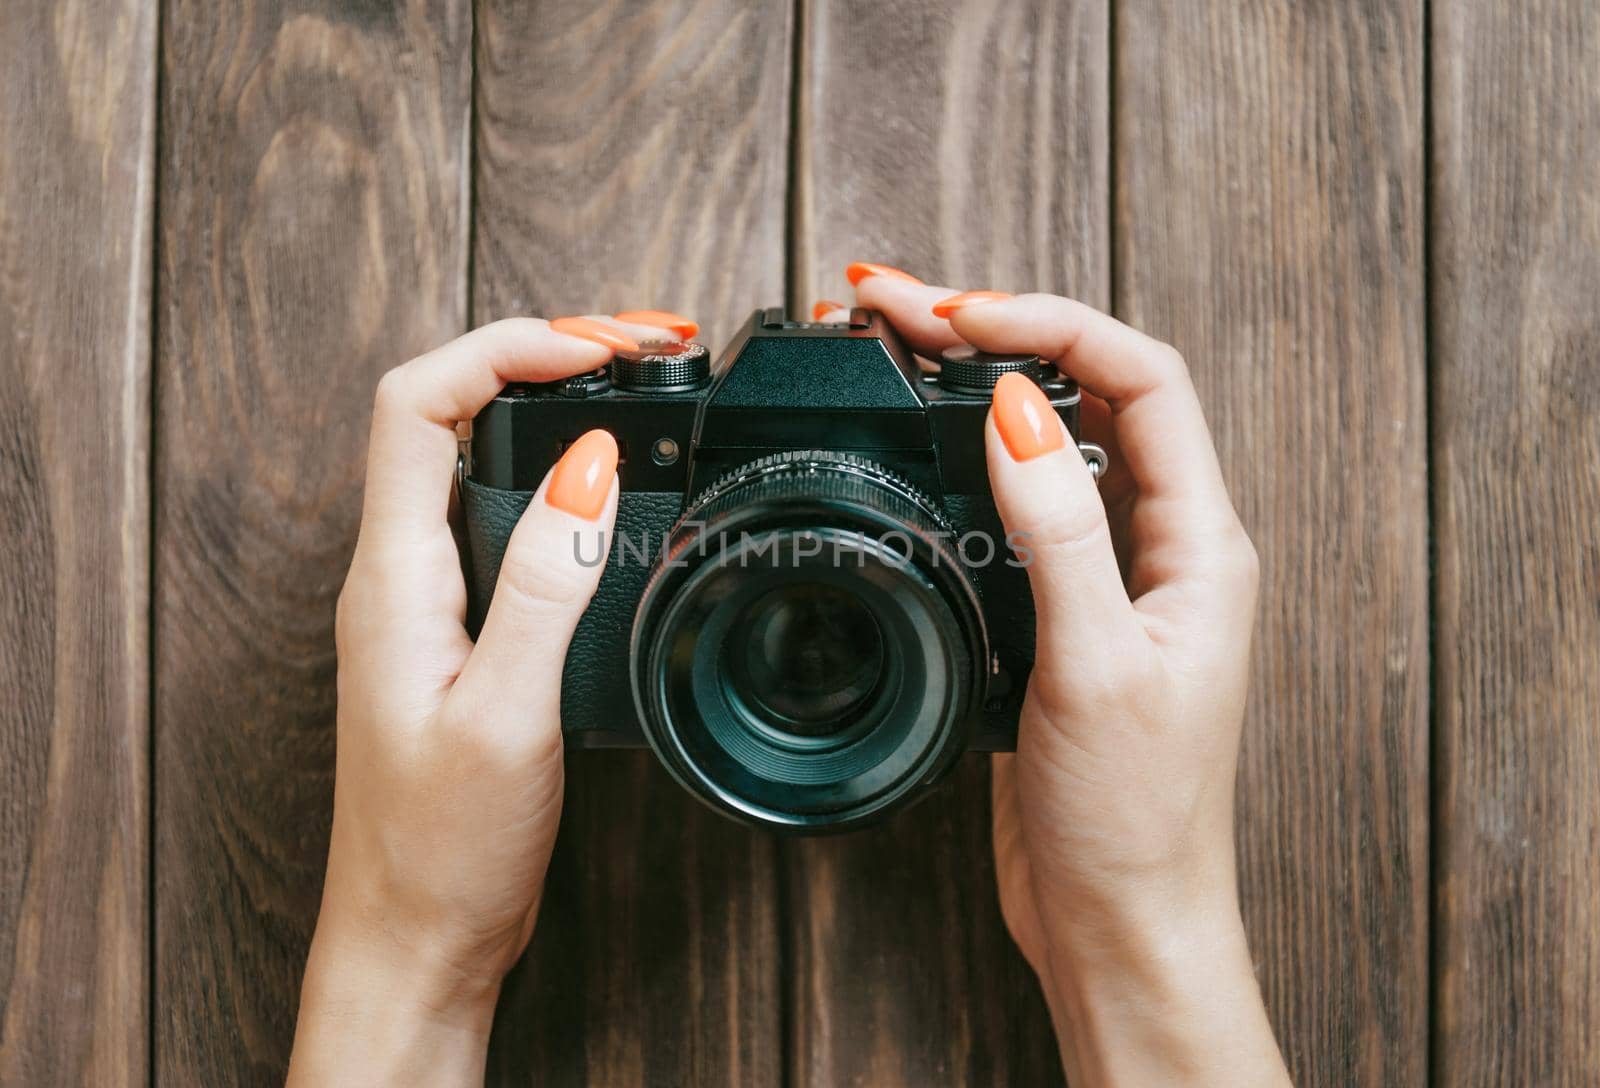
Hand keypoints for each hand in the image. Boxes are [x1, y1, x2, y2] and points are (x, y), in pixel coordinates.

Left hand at [287, 311, 692, 1086]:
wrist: (416, 936)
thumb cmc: (443, 848)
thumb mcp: (506, 714)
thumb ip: (546, 583)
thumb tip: (591, 462)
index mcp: (394, 577)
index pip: (416, 403)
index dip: (502, 348)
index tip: (597, 346)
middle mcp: (399, 573)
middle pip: (446, 407)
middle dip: (541, 351)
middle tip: (644, 345)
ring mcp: (428, 599)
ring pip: (475, 455)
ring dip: (552, 403)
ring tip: (637, 382)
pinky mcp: (461, 629)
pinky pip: (501, 513)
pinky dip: (560, 471)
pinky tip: (612, 484)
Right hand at [827, 268, 1288, 1085]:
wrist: (1118, 918)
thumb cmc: (1134, 816)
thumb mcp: (1096, 666)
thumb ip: (1060, 534)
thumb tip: (1020, 411)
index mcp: (1200, 544)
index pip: (1142, 379)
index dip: (1053, 324)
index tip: (958, 315)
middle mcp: (1164, 545)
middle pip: (1092, 390)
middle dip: (1002, 331)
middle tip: (898, 306)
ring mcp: (1113, 577)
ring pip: (1054, 438)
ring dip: (982, 383)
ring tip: (901, 345)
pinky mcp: (1065, 613)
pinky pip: (1024, 503)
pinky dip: (969, 455)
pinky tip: (922, 444)